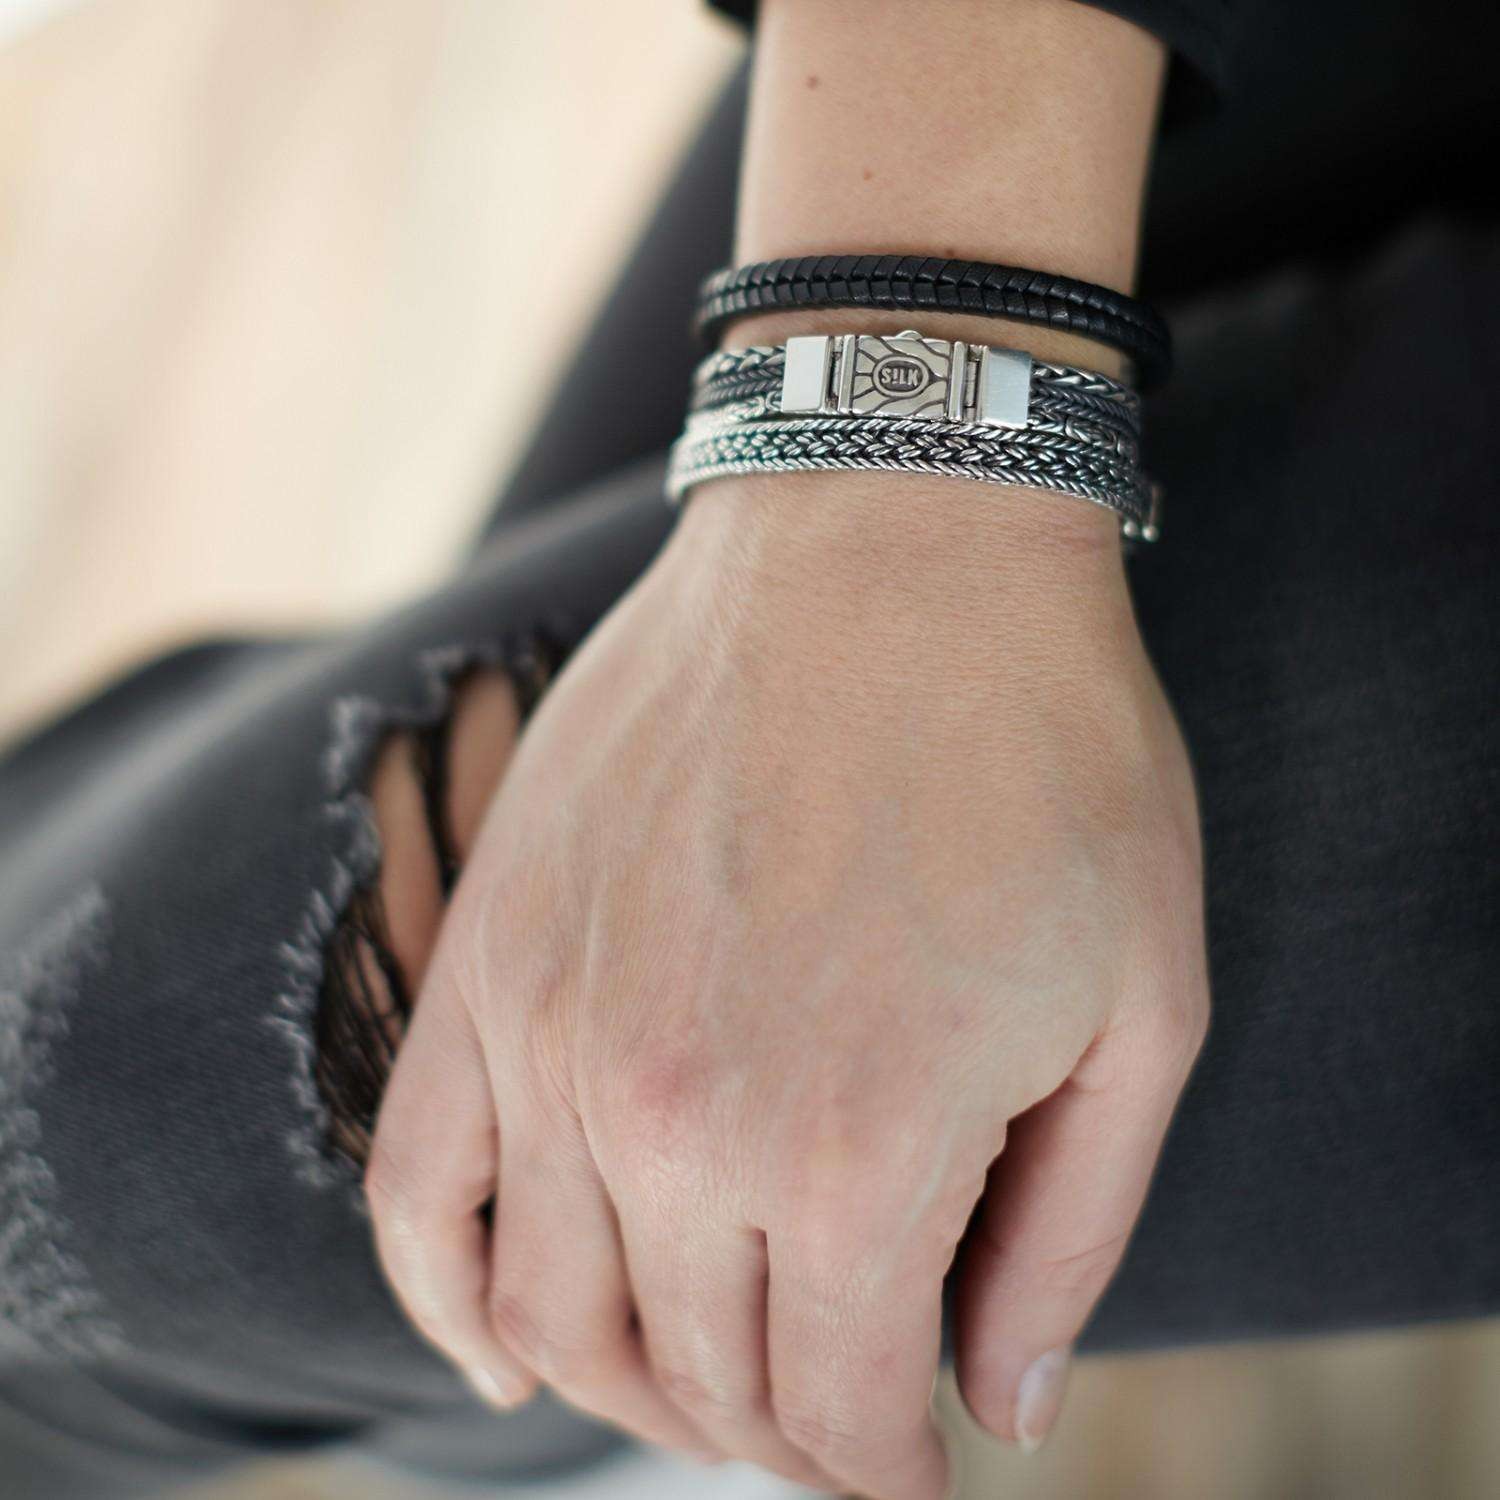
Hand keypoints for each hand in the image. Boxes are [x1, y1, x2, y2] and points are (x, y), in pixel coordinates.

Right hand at [366, 471, 1208, 1497]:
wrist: (896, 535)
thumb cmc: (1045, 749)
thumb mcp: (1139, 1004)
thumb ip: (1068, 1236)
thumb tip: (994, 1410)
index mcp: (853, 1151)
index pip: (834, 1411)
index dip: (881, 1469)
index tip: (912, 1461)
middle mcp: (673, 1119)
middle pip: (699, 1375)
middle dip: (778, 1430)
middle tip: (836, 1405)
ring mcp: (554, 1035)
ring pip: (552, 1314)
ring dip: (631, 1387)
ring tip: (704, 1373)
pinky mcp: (490, 951)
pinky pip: (415, 1185)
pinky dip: (445, 1299)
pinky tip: (503, 1345)